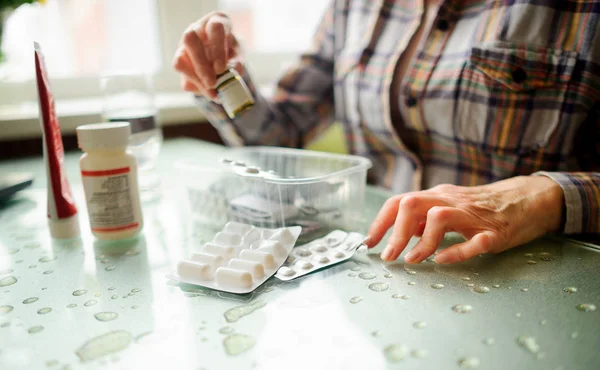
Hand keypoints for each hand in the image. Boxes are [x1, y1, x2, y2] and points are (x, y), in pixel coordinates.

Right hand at [172, 12, 240, 99]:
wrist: (222, 54)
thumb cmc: (231, 50)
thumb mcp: (239, 54)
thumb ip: (237, 62)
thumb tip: (230, 75)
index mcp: (215, 22)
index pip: (214, 29)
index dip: (217, 49)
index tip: (221, 69)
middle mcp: (196, 30)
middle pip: (190, 40)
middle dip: (200, 65)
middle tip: (212, 83)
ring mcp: (184, 46)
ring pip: (179, 59)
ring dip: (194, 78)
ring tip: (211, 93)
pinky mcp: (181, 62)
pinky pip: (182, 77)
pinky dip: (195, 86)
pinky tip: (208, 93)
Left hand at [366, 176, 563, 263]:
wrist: (526, 199)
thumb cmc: (482, 207)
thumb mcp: (448, 206)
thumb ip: (424, 216)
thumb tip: (399, 231)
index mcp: (437, 196)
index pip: (400, 201)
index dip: (381, 222)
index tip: (369, 243)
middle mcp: (451, 201)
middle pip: (412, 204)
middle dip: (395, 231)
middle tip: (389, 256)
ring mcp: (473, 216)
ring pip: (439, 217)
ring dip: (422, 241)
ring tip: (413, 260)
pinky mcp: (495, 232)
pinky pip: (475, 241)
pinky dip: (457, 251)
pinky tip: (444, 260)